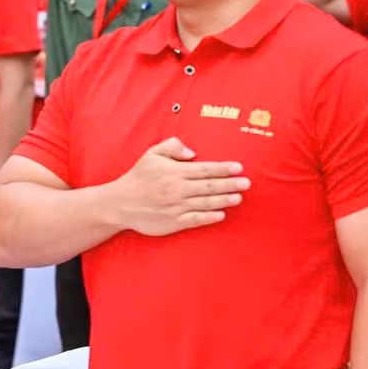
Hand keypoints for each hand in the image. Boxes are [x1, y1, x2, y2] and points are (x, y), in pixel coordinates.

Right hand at [109, 137, 248, 236]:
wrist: (120, 203)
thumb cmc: (138, 177)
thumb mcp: (152, 154)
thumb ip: (173, 146)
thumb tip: (193, 152)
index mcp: (174, 171)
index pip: (205, 169)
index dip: (223, 168)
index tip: (238, 168)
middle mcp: (177, 189)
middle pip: (209, 186)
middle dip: (230, 184)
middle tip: (247, 183)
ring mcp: (176, 207)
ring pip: (206, 203)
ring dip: (224, 200)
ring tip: (239, 197)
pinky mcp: (173, 222)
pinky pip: (195, 219)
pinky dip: (209, 217)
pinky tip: (221, 215)